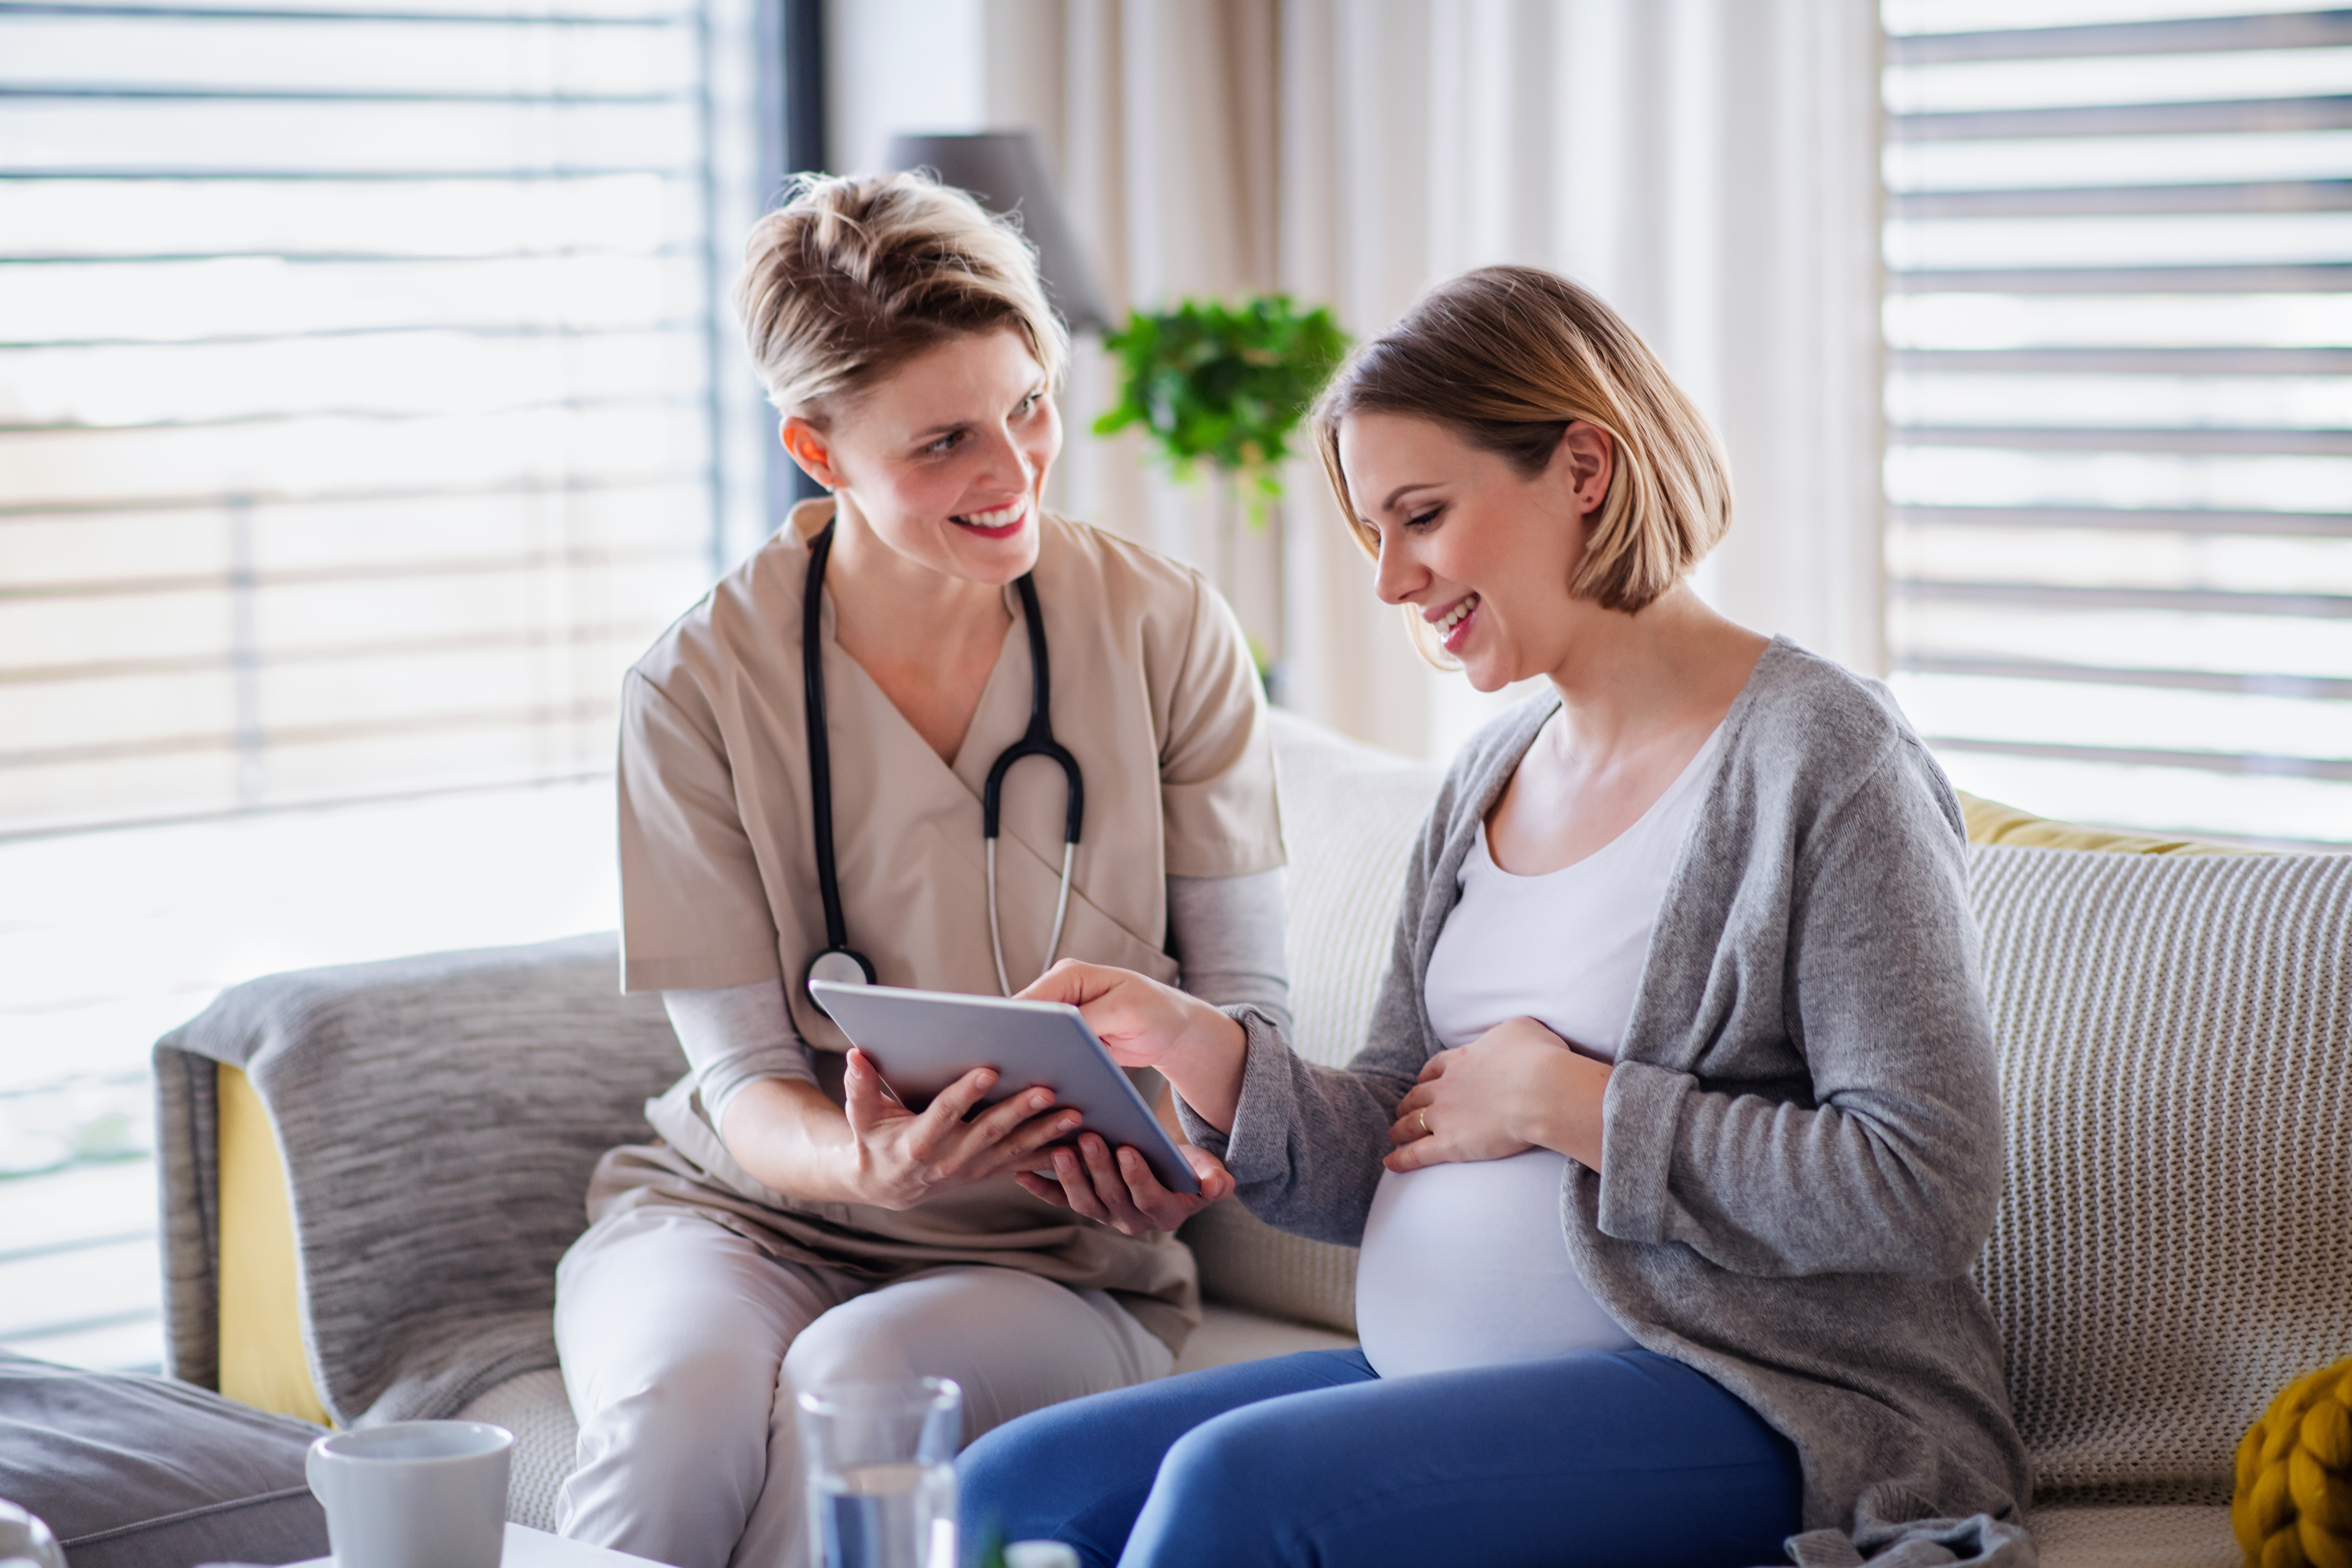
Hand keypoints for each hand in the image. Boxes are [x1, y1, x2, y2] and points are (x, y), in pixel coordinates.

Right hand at [840, 1048, 1080, 1209]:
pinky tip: (1079, 1140)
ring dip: (1046, 1132)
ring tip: (1075, 1113)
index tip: (988, 1069)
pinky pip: (1025, 1163)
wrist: (887, 1185)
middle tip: (1048, 1088)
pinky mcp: (990, 1172)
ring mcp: (973, 1169)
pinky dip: (1052, 1153)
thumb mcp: (862, 1116)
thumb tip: (855, 1054)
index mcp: (918, 1142)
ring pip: (1015, 1149)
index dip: (966, 1093)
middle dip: (1020, 1110)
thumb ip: (859, 1086)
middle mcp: (949, 1159)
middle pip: (989, 1131)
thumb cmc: (874, 1141)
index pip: (945, 1113)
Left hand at [1014, 1133, 1234, 1235]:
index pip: (1148, 1198)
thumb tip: (1216, 1185)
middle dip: (1099, 1168)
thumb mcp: (1209, 1172)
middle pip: (1112, 1197)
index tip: (1129, 1151)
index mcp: (1163, 1212)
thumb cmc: (1189, 1169)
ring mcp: (1104, 1213)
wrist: (1170, 1174)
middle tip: (1090, 1138)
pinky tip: (1022, 1174)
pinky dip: (1041, 1189)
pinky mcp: (1083, 1202)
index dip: (1137, 1177)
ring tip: (1060, 1151)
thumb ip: (1215, 1181)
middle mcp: (1131, 1219)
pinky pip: (1059, 1200)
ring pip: (1084, 1200)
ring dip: (1070, 1177)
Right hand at [1017, 960, 1248, 1132]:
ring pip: (1031, 1039)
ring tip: (1017, 1085)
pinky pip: (1047, 1052)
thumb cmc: (1157, 1011)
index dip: (1010, 1023)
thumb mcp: (1124, 1011)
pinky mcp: (1068, 1039)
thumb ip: (1088, 1018)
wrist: (1174, 1031)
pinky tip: (1039, 1087)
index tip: (999, 1048)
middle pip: (1023, 1020)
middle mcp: (1060, 992)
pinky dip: (1043, 1067)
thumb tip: (1055, 1032)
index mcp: (1069, 975)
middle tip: (1004, 1074)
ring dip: (1027, 1059)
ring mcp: (1063, 1016)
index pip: (1028, 999)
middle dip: (1014, 1044)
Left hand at [1385, 1016, 1610, 1172]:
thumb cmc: (1539, 1057)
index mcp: (1463, 1059)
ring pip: (1413, 1122)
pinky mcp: (1450, 1144)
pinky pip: (1418, 1153)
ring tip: (1394, 1134)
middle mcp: (1447, 1087)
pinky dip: (1402, 1159)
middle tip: (1403, 1110)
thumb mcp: (1522, 1029)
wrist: (1541, 1089)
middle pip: (1419, 1095)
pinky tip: (1390, 1163)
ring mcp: (1445, 1116)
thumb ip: (1505, 1032)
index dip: (1427, 1076)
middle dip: (1409, 1102)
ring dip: (1401, 1128)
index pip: (1436, 1067)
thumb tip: (1504, 1036)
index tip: (1422, 1081)